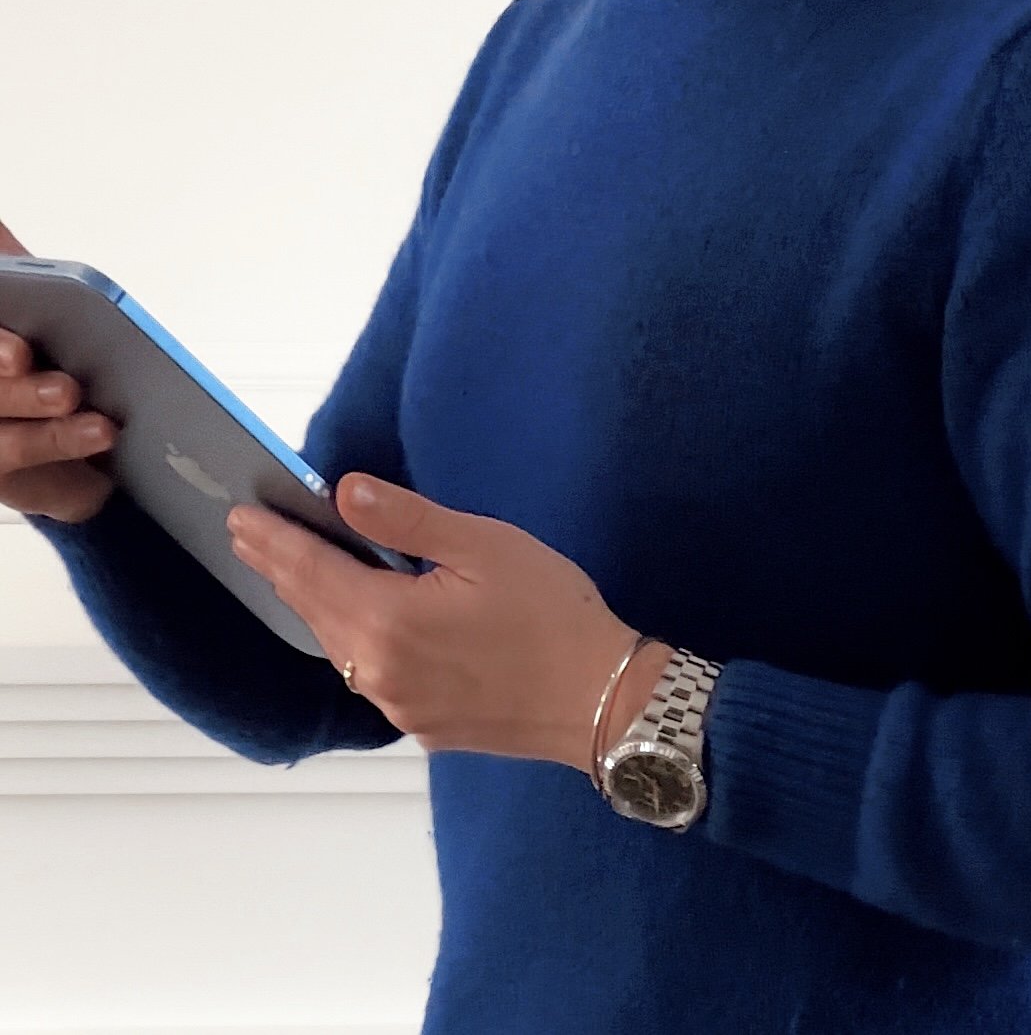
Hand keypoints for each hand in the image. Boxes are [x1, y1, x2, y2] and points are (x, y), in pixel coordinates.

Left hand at [227, 474, 652, 772]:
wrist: (603, 702)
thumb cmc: (550, 613)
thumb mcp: (483, 546)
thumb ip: (407, 520)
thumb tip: (343, 492)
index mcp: (389, 622)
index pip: (311, 571)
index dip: (273, 541)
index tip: (240, 516)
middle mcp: (379, 672)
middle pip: (314, 610)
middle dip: (279, 567)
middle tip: (247, 534)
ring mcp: (399, 705)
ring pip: (338, 646)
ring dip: (310, 603)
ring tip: (289, 569)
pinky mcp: (423, 725)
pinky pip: (367, 674)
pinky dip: (347, 637)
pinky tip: (351, 619)